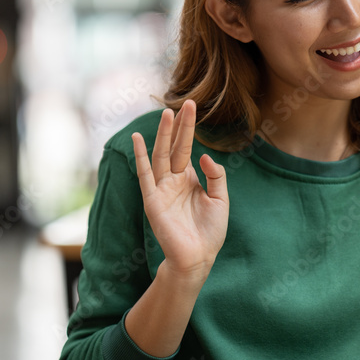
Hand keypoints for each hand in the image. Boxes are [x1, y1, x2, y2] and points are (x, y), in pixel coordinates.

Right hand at [131, 100, 228, 285]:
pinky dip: (141, 157)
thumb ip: (215, 175)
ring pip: (161, 155)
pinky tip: (139, 139)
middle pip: (174, 147)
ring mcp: (161, 189)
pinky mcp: (152, 200)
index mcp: (189, 179)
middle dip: (180, 126)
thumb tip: (203, 154)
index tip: (192, 107)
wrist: (198, 257)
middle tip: (186, 102)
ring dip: (163, 135)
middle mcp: (173, 180)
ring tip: (167, 113)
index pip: (187, 148)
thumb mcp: (220, 199)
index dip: (190, 129)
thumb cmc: (210, 231)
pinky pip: (145, 174)